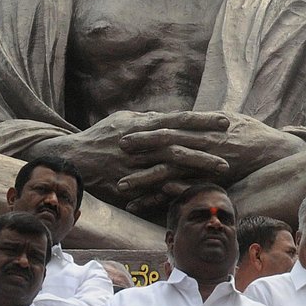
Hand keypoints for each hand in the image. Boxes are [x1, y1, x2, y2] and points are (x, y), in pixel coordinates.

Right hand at [30, 111, 230, 206]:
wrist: (74, 159)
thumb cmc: (100, 137)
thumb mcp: (122, 120)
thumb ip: (146, 119)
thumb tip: (166, 116)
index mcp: (142, 125)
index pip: (178, 119)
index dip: (202, 119)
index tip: (224, 119)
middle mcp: (141, 143)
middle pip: (180, 141)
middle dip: (206, 143)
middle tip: (230, 146)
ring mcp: (136, 163)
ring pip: (172, 163)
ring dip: (198, 166)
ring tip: (221, 169)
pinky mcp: (131, 182)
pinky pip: (155, 186)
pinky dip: (174, 187)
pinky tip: (193, 189)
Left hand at [119, 111, 305, 184]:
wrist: (278, 152)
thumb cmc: (254, 134)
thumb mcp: (228, 120)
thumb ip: (205, 122)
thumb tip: (185, 119)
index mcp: (204, 129)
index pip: (169, 129)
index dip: (146, 132)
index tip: (124, 135)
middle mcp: (203, 146)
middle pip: (164, 148)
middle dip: (138, 151)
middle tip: (114, 154)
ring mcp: (207, 166)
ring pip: (170, 172)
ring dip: (144, 180)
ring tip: (122, 187)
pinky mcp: (214, 184)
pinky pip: (186, 192)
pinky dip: (165, 197)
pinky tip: (148, 204)